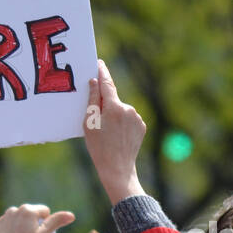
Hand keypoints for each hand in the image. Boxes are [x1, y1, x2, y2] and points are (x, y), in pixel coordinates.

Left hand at [0, 204, 74, 232]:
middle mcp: (14, 210)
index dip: (46, 223)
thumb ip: (56, 222)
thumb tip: (71, 215)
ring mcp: (3, 218)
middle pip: (31, 215)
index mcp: (28, 210)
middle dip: (34, 224)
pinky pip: (8, 227)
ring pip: (19, 220)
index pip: (45, 211)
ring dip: (22, 227)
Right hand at [84, 60, 146, 204]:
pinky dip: (122, 122)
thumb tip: (94, 82)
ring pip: (121, 109)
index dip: (102, 72)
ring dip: (114, 115)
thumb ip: (92, 101)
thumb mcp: (89, 123)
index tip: (99, 63)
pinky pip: (129, 118)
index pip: (107, 84)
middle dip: (105, 104)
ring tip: (108, 133)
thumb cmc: (99, 147)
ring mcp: (137, 118)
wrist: (118, 168)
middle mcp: (129, 109)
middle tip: (97, 120)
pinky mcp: (142, 126)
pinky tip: (117, 136)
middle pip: (113, 99)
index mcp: (114, 107)